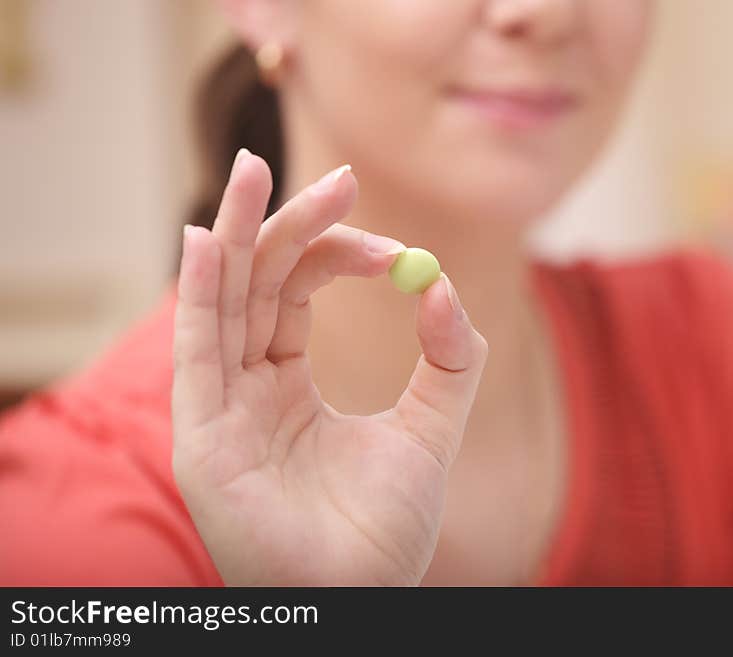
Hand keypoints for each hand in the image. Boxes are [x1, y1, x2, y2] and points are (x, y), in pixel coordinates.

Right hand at [171, 150, 488, 584]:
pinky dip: (199, 296)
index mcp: (286, 383)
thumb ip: (449, 361)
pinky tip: (206, 241)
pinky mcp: (203, 439)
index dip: (339, 253)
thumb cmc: (383, 531)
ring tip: (251, 171)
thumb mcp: (430, 432)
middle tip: (333, 177)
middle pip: (254, 284)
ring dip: (233, 236)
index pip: (295, 291)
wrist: (359, 602)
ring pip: (220, 304)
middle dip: (287, 224)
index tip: (393, 248)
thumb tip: (443, 284)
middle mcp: (245, 387)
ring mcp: (220, 410)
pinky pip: (196, 354)